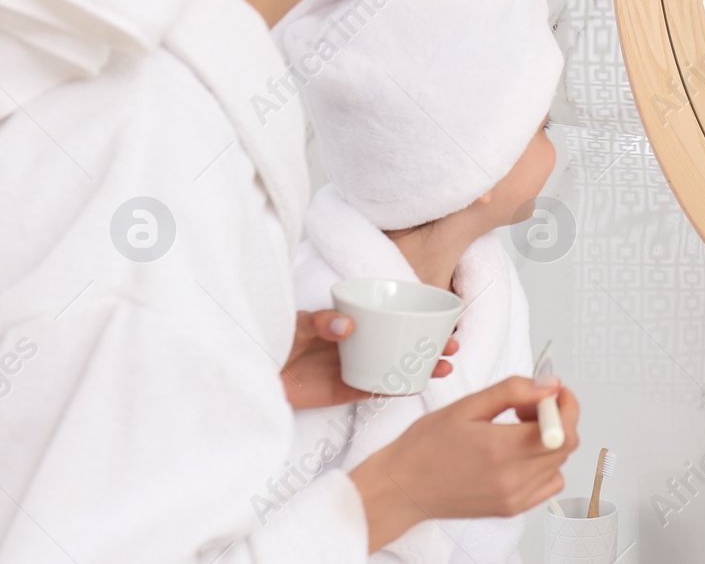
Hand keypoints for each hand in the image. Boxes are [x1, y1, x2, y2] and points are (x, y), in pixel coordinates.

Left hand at [282, 309, 458, 409]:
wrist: (252, 372)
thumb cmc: (275, 339)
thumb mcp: (298, 324)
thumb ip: (321, 322)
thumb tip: (348, 325)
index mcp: (353, 320)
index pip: (392, 314)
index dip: (420, 316)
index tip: (444, 318)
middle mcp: (359, 342)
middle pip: (403, 341)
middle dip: (431, 344)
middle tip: (453, 347)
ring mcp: (355, 366)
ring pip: (396, 365)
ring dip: (421, 367)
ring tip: (444, 368)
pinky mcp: (344, 389)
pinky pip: (376, 388)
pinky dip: (396, 387)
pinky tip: (415, 385)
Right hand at [350, 375, 580, 551]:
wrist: (401, 488)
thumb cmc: (424, 447)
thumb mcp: (466, 405)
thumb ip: (513, 391)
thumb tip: (550, 385)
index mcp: (501, 450)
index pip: (562, 428)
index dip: (566, 403)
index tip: (553, 391)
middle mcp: (512, 479)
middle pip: (566, 445)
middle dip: (556, 417)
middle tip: (526, 406)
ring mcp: (513, 498)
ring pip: (558, 463)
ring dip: (549, 440)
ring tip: (515, 430)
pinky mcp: (510, 509)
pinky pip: (547, 484)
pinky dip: (543, 465)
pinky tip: (518, 453)